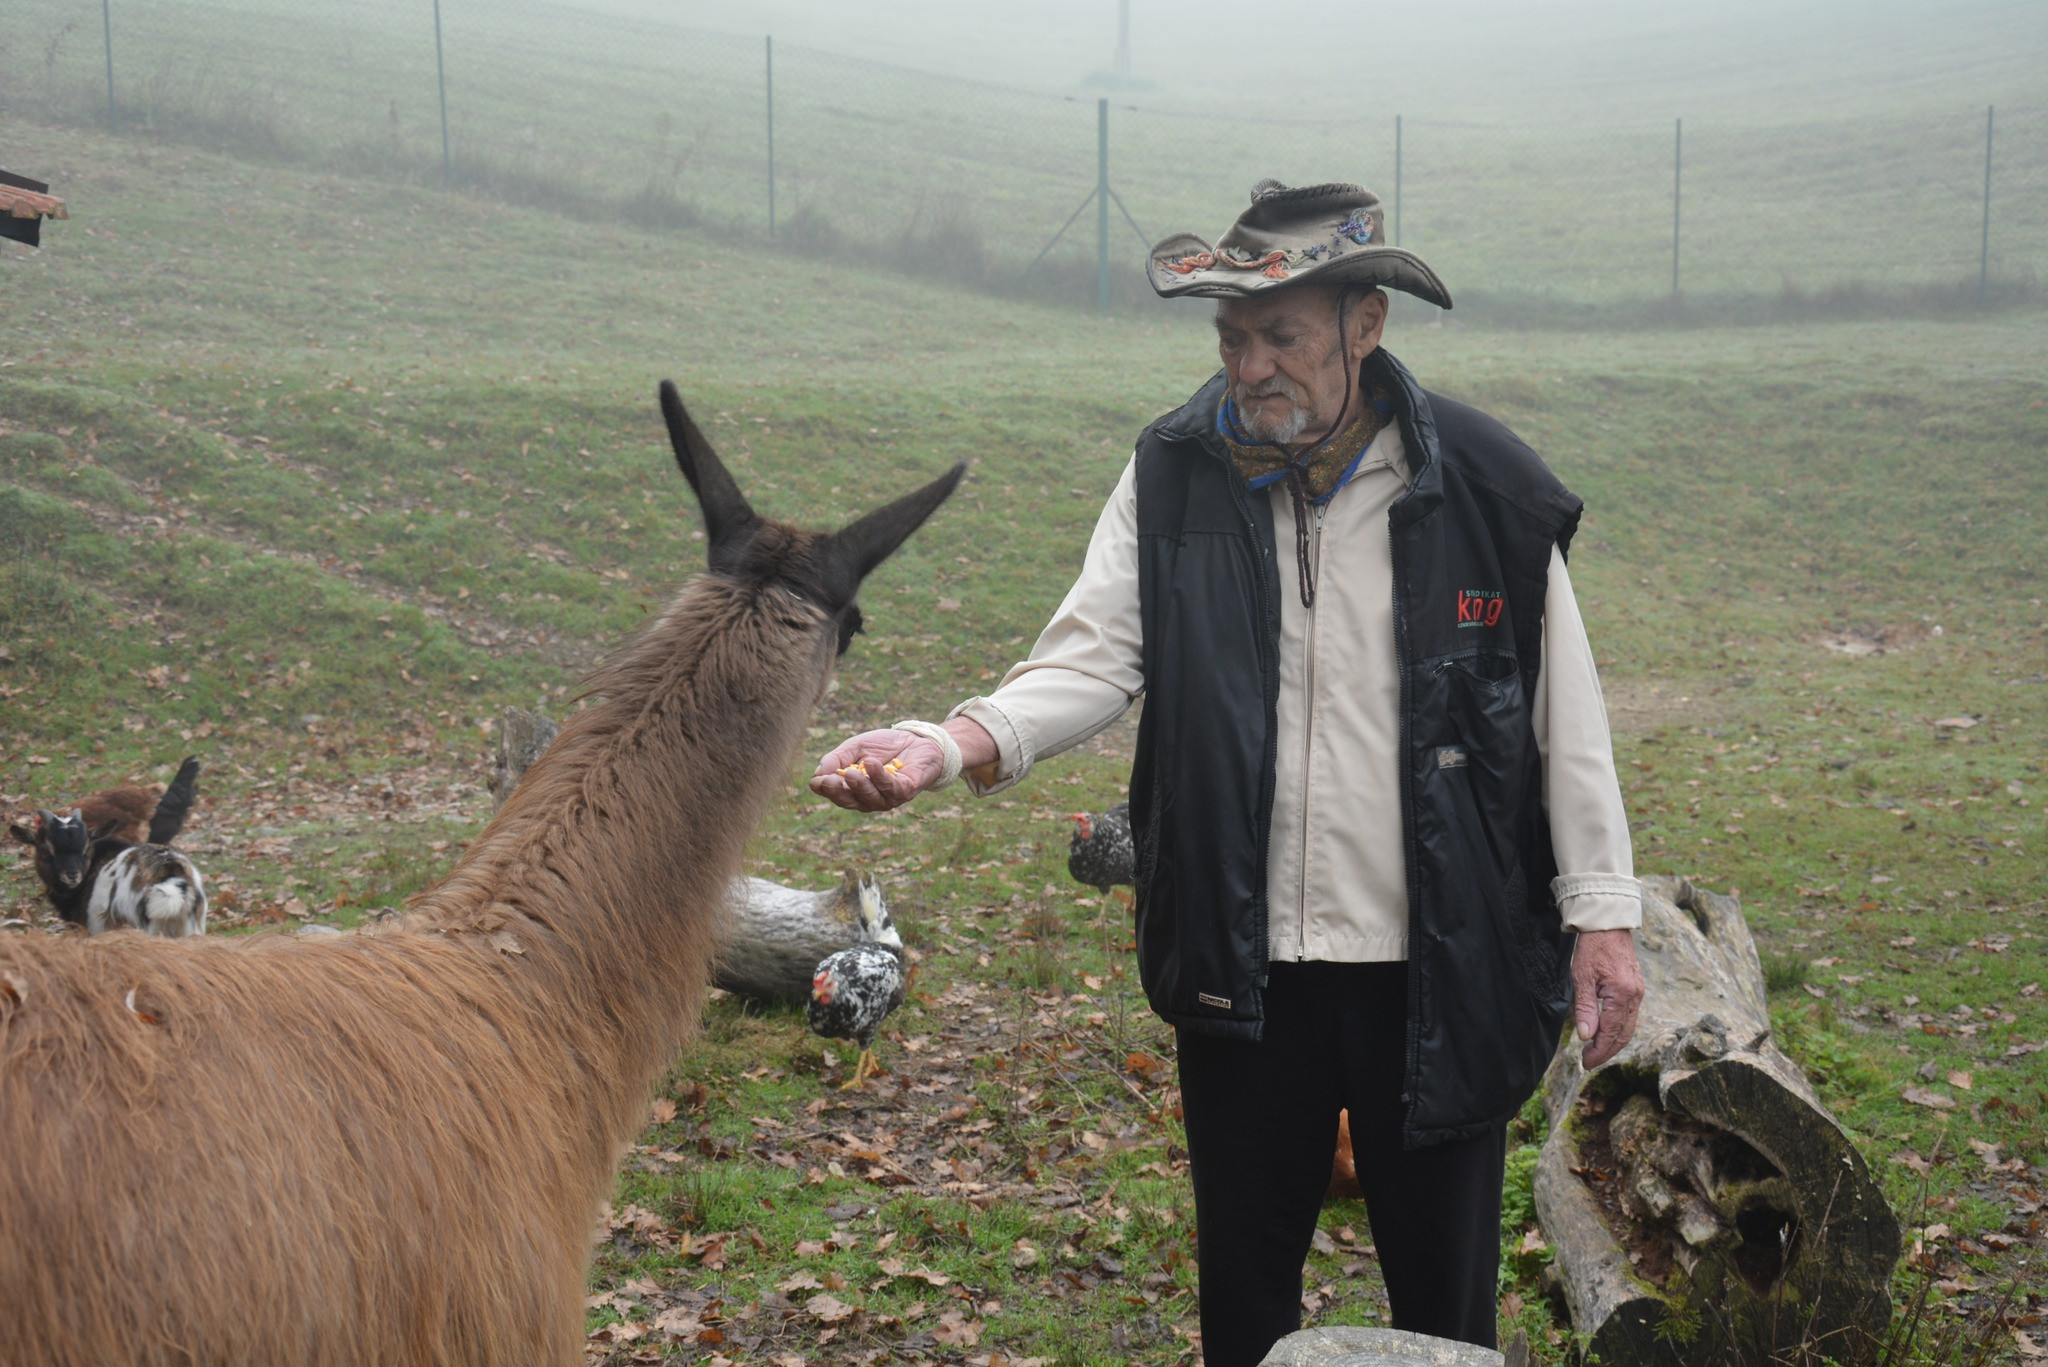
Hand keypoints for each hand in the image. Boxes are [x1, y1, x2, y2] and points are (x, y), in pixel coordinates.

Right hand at [808, 729, 946, 811]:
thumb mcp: (855, 747)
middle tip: (829, 781)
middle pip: (852, 802)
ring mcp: (889, 798)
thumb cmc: (884, 747)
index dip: (826, 790)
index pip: (837, 795)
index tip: (816, 781)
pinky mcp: (907, 790)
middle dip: (840, 792)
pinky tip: (871, 764)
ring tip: (850, 773)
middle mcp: (871, 799)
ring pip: (871, 798)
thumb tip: (817, 773)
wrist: (917, 739)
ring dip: (860, 786)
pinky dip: (880, 777)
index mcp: (855, 791)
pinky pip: (892, 788)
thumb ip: (836, 759)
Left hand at [1571, 928, 1643, 1068]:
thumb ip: (1585, 1008)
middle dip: (1606, 1051)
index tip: (1585, 1063)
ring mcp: (1638, 993)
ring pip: (1628, 1027)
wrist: (1608, 925)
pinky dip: (1618, 1030)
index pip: (1611, 1032)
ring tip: (1594, 1052)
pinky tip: (1605, 1034)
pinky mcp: (1636, 989)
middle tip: (1588, 1062)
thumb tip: (1586, 1036)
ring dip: (1613, 1043)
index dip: (1599, 1051)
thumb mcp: (1582, 977)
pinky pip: (1630, 1017)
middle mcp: (1635, 996)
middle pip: (1624, 1035)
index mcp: (1622, 994)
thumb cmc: (1592, 948)